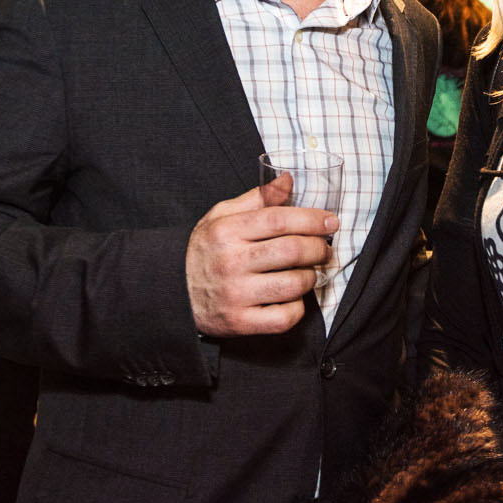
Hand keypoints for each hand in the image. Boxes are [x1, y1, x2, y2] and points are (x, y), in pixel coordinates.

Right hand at [185, 175, 339, 336]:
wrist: (171, 292)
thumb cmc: (204, 250)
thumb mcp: (221, 216)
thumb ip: (257, 198)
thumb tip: (289, 179)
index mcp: (227, 231)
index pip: (279, 220)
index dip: (312, 219)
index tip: (331, 221)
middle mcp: (231, 262)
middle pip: (292, 251)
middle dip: (318, 248)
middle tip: (324, 249)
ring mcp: (235, 294)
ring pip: (293, 284)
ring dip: (310, 277)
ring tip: (307, 272)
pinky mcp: (239, 322)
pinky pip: (284, 317)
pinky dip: (297, 308)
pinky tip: (292, 298)